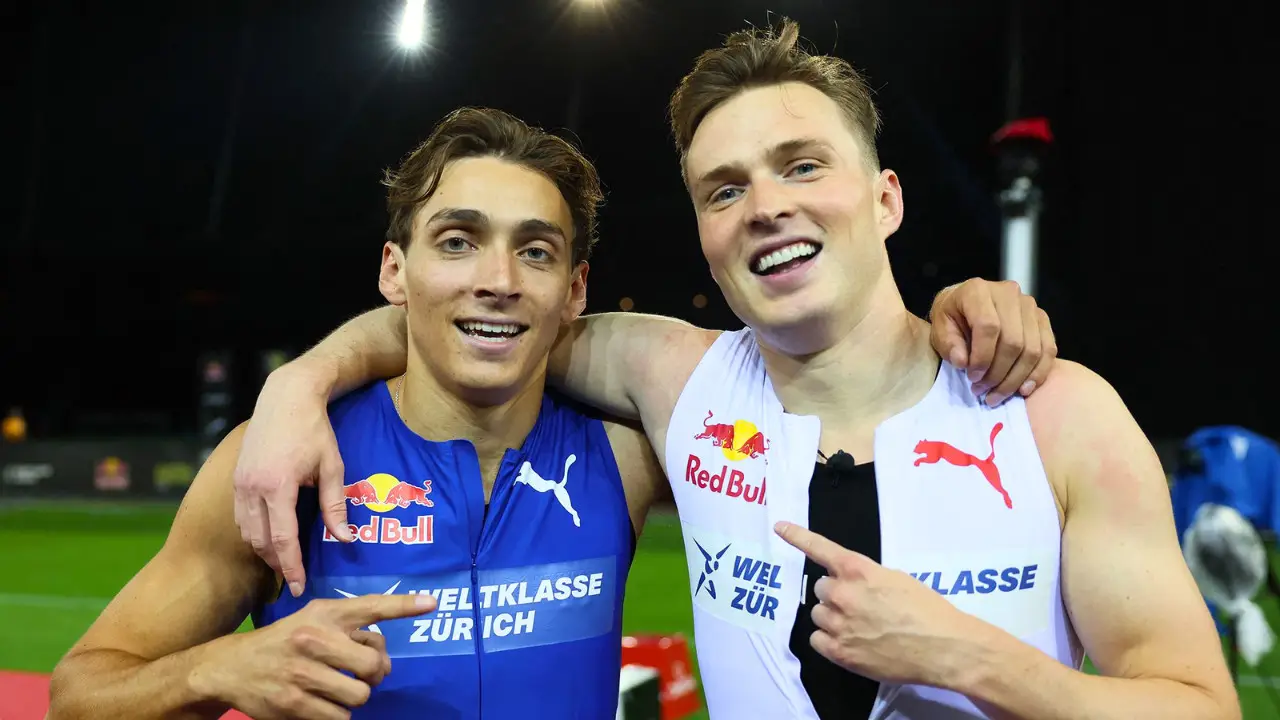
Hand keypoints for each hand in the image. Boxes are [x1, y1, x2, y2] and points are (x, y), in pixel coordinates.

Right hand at [197, 592, 436, 719]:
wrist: (231, 666)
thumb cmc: (285, 641)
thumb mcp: (314, 620)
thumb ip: (349, 630)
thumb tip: (383, 658)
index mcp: (325, 614)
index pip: (371, 607)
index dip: (403, 605)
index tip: (432, 602)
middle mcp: (315, 638)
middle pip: (374, 666)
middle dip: (374, 674)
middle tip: (362, 674)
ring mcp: (303, 672)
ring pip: (359, 696)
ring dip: (354, 697)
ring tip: (337, 689)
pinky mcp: (292, 704)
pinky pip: (339, 717)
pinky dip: (336, 714)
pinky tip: (321, 702)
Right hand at [234, 365, 349, 597]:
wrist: (286, 396)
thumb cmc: (315, 430)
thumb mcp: (332, 466)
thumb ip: (335, 505)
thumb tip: (344, 540)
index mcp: (278, 487)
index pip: (283, 540)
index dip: (292, 567)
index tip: (299, 587)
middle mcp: (252, 488)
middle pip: (261, 541)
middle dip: (277, 564)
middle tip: (293, 582)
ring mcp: (240, 483)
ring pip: (247, 531)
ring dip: (264, 550)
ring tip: (283, 563)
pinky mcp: (236, 478)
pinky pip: (241, 516)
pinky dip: (254, 532)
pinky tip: (269, 538)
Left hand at [774, 521, 976, 687]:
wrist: (944, 648)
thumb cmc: (927, 609)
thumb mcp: (896, 579)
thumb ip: (866, 577)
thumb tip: (852, 584)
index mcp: (858, 570)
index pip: (819, 548)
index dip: (797, 536)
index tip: (780, 527)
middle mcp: (843, 593)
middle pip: (821, 588)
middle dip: (837, 593)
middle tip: (861, 605)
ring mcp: (839, 624)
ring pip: (818, 614)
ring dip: (833, 617)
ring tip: (861, 626)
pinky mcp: (839, 652)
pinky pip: (817, 639)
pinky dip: (829, 640)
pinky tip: (850, 642)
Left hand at [927, 279, 1056, 405]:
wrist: (966, 304)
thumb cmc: (952, 318)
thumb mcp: (939, 329)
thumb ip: (949, 345)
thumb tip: (963, 362)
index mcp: (977, 291)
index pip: (988, 326)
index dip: (982, 357)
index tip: (972, 377)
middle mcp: (1008, 293)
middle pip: (1013, 341)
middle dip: (998, 373)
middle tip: (983, 391)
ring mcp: (1028, 305)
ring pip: (1032, 349)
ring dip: (1015, 378)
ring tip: (997, 395)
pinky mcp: (1041, 318)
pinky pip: (1048, 349)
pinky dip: (1038, 373)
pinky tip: (1023, 389)